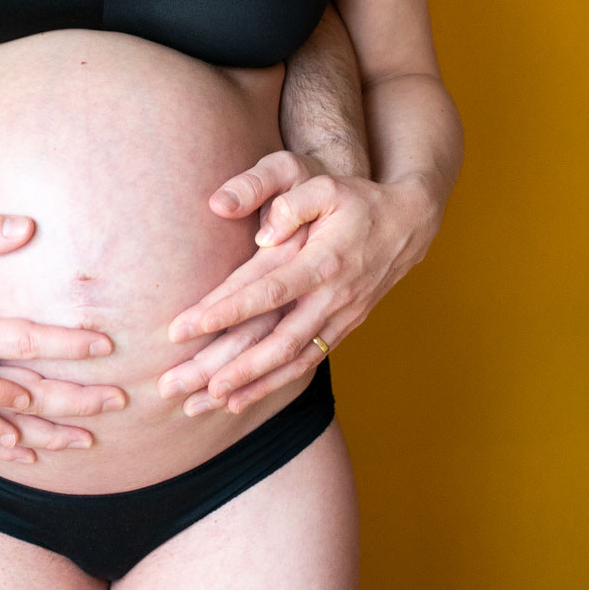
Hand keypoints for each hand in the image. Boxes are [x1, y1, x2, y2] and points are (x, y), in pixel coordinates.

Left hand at [165, 151, 438, 414]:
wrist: (408, 225)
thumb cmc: (356, 200)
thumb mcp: (326, 186)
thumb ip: (291, 203)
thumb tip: (261, 236)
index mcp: (322, 261)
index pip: (266, 290)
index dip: (224, 310)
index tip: (182, 327)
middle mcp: (331, 297)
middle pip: (275, 341)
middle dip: (227, 365)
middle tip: (179, 385)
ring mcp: (339, 318)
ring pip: (290, 362)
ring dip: (247, 386)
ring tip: (203, 404)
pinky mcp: (343, 329)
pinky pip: (305, 364)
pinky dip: (273, 384)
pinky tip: (240, 400)